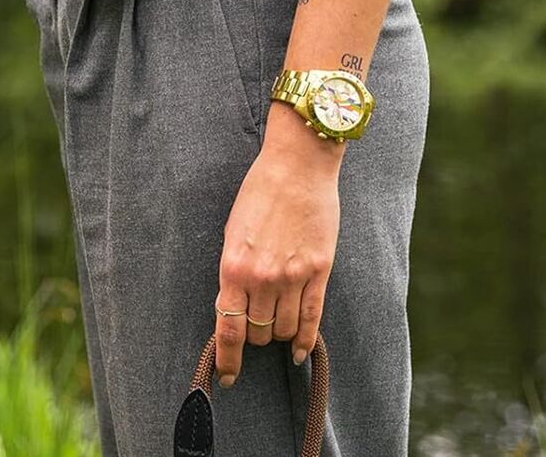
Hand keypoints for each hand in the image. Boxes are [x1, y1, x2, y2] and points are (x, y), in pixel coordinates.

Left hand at [214, 105, 343, 385]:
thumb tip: (234, 308)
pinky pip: (312, 318)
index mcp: (233, 267)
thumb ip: (234, 273)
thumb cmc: (258, 195)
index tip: (225, 377)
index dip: (227, 359)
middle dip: (253, 337)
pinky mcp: (320, 270)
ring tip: (274, 325)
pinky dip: (305, 340)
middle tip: (254, 328)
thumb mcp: (232, 234)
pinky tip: (300, 352)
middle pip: (257, 332)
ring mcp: (293, 276)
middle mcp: (262, 277)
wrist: (297, 167)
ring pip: (283, 330)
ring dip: (277, 335)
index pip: (228, 329)